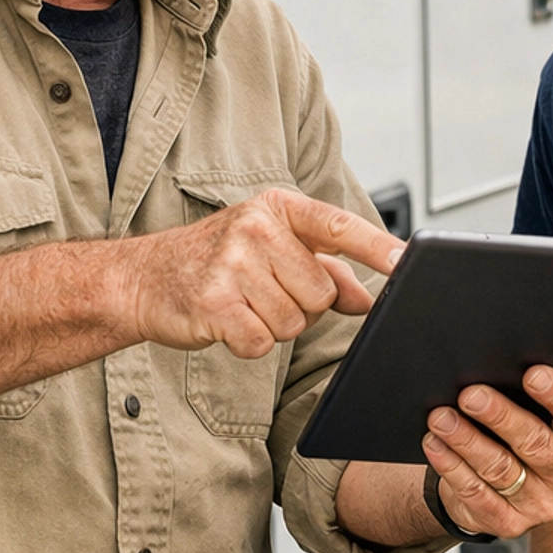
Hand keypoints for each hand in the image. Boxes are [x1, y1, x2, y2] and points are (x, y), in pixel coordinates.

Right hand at [132, 188, 400, 356]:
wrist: (143, 278)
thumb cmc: (215, 262)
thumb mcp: (271, 250)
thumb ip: (324, 269)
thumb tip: (368, 298)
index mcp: (277, 209)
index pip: (339, 227)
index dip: (378, 247)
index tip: (409, 262)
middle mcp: (256, 229)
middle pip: (320, 292)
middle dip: (301, 305)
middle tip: (264, 293)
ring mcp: (232, 264)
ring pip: (293, 322)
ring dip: (272, 325)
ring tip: (242, 304)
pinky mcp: (214, 303)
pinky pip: (262, 343)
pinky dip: (248, 343)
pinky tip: (227, 323)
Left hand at [421, 367, 552, 541]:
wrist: (505, 490)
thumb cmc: (532, 435)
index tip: (532, 373)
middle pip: (537, 444)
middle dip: (501, 416)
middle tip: (470, 394)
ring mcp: (542, 507)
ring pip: (501, 469)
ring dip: (467, 440)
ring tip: (441, 416)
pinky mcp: (509, 525)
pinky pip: (477, 494)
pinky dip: (452, 466)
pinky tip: (435, 444)